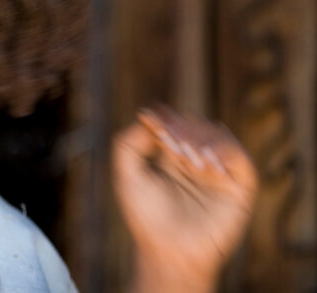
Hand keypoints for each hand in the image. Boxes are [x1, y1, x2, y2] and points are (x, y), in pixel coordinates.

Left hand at [112, 105, 257, 292]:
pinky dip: (225, 151)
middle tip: (169, 142)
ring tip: (186, 157)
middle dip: (181, 128)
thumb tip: (149, 117)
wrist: (169, 251)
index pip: (172, 122)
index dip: (163, 117)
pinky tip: (206, 162)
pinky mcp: (239, 186)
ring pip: (217, 134)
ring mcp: (218, 171)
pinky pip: (240, 158)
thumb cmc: (146, 218)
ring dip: (200, 138)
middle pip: (194, 123)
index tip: (151, 120)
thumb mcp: (126, 176)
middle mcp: (195, 160)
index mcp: (170, 156)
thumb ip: (127, 143)